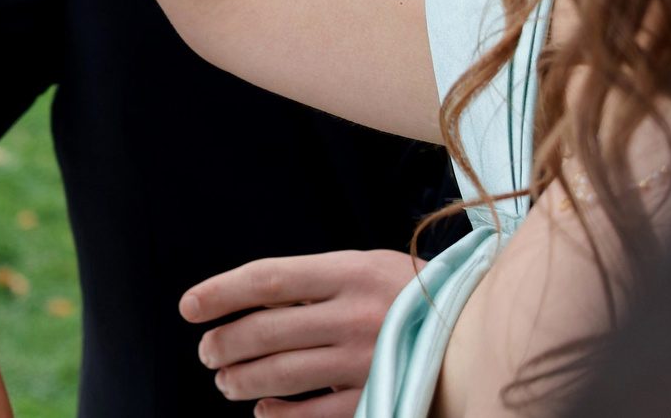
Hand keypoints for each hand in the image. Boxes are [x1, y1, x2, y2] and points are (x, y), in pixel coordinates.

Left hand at [181, 248, 419, 417]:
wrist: (480, 331)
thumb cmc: (412, 296)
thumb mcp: (366, 268)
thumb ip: (315, 284)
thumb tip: (252, 301)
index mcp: (349, 272)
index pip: (267, 278)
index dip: (221, 292)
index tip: (190, 306)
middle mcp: (355, 315)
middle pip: (266, 331)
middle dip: (224, 344)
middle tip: (208, 352)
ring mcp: (366, 359)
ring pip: (282, 374)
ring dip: (242, 380)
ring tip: (226, 382)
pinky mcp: (378, 395)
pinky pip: (314, 413)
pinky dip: (280, 414)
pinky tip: (263, 411)